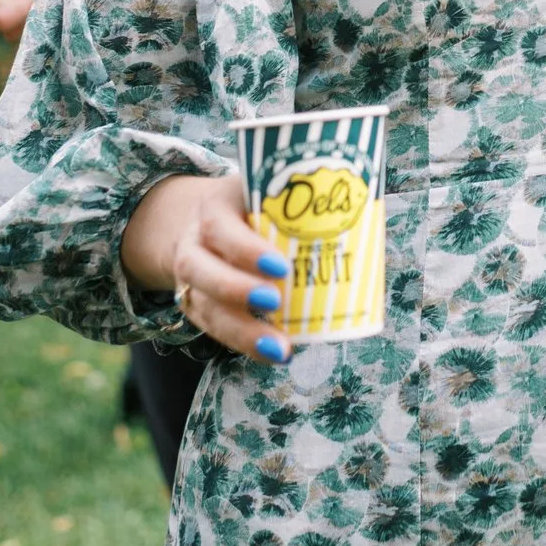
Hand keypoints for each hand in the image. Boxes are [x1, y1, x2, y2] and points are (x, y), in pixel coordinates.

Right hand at [122, 173, 294, 365]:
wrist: (202, 222)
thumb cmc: (250, 206)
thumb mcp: (266, 192)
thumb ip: (295, 203)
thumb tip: (355, 220)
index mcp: (213, 207)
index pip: (220, 226)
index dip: (246, 249)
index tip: (280, 267)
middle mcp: (193, 244)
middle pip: (200, 270)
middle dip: (237, 290)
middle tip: (275, 302)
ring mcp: (191, 279)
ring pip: (205, 307)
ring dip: (242, 332)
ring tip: (280, 349)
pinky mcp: (196, 306)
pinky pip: (214, 329)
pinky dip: (244, 344)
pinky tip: (276, 353)